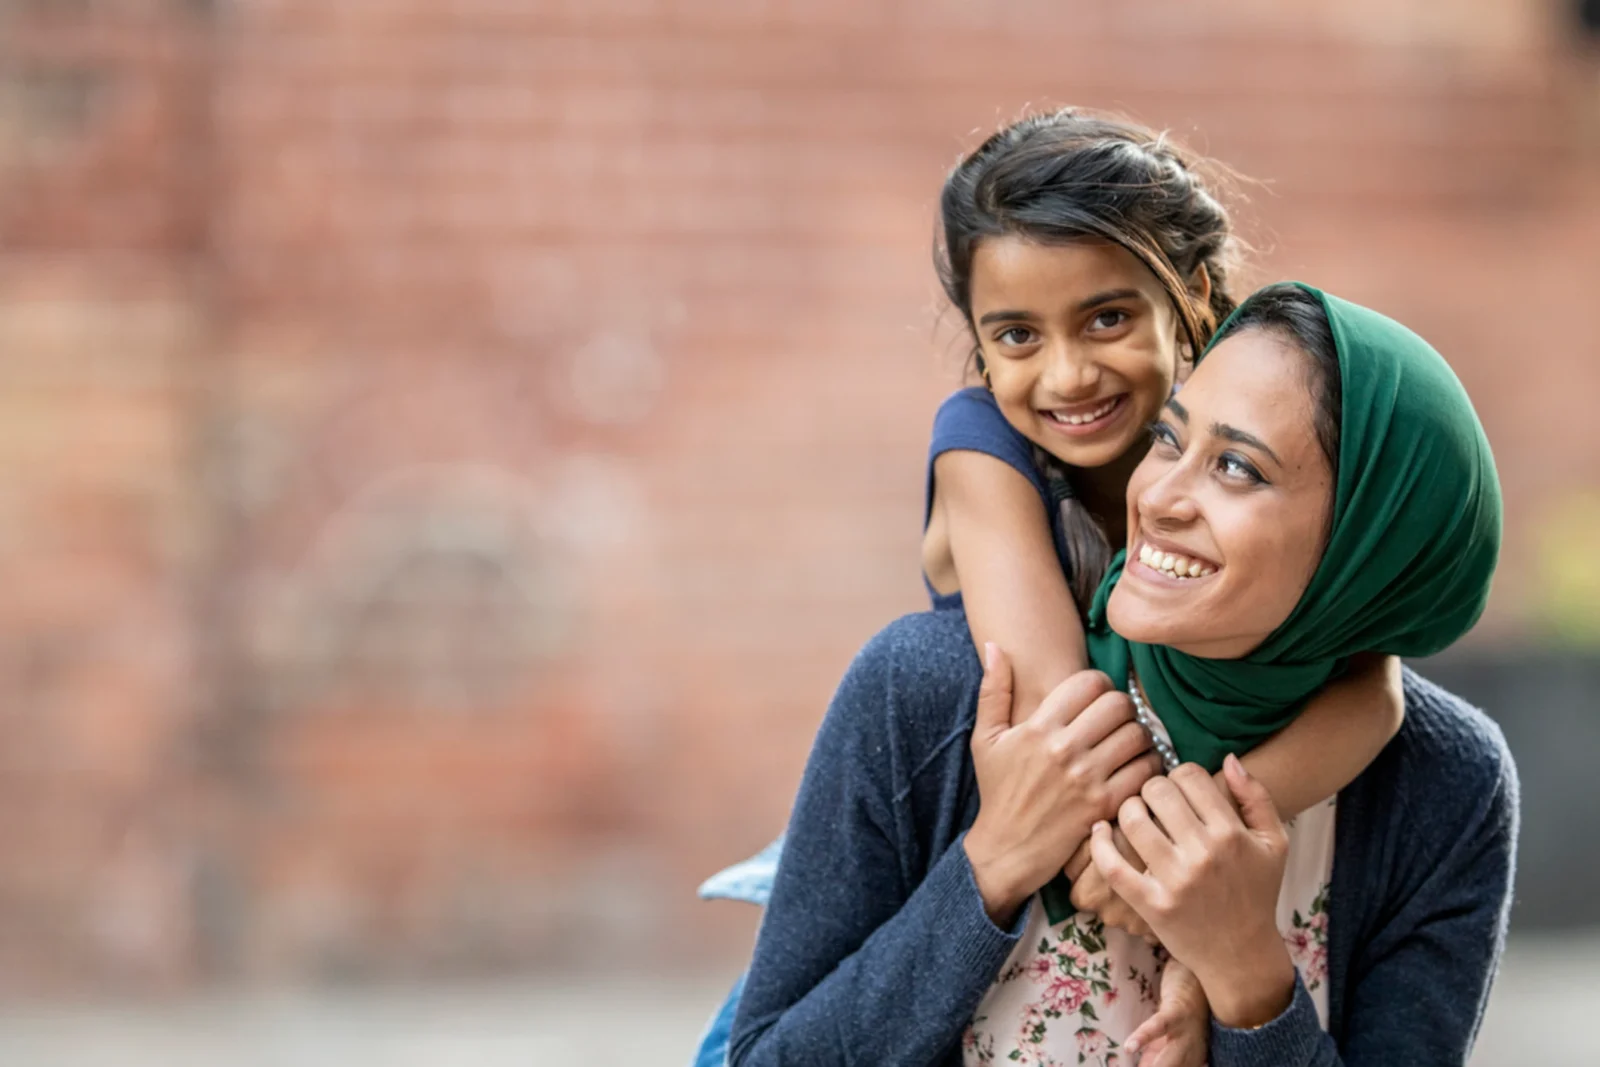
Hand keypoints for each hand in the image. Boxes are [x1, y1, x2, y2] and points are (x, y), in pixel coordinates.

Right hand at [964, 645, 1162, 924]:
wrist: (1007, 849)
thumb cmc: (998, 791)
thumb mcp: (986, 739)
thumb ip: (993, 689)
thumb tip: (994, 645)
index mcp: (1038, 727)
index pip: (1089, 682)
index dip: (1099, 685)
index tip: (1095, 700)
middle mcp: (1064, 748)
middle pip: (1118, 704)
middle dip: (1121, 708)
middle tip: (1116, 721)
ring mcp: (1087, 778)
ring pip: (1137, 736)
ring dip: (1138, 737)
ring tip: (1127, 745)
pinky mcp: (1105, 805)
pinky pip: (1145, 771)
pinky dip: (1148, 767)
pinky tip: (1136, 770)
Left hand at [1090, 755, 1294, 1028]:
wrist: (1242, 954)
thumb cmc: (1257, 892)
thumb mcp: (1274, 843)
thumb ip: (1256, 797)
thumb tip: (1228, 758)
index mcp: (1232, 833)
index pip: (1189, 775)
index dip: (1179, 774)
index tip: (1178, 789)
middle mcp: (1204, 854)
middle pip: (1157, 790)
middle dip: (1151, 789)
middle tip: (1154, 801)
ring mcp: (1175, 880)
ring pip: (1132, 819)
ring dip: (1127, 809)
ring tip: (1135, 815)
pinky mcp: (1151, 904)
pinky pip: (1113, 865)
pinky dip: (1099, 842)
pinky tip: (1099, 830)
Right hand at [1125, 958, 1208, 1066]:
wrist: (1194, 973)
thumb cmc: (1180, 1010)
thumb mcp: (1168, 1040)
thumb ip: (1156, 1058)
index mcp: (1191, 1060)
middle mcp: (1193, 1050)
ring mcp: (1187, 1031)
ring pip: (1171, 1059)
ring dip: (1158, 1066)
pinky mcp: (1177, 1010)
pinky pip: (1159, 1026)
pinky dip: (1144, 1037)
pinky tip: (1129, 1046)